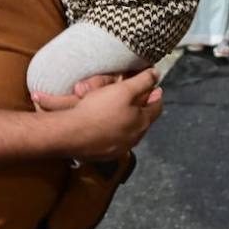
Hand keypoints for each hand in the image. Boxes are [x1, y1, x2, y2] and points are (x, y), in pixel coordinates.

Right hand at [43, 69, 163, 160]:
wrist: (72, 134)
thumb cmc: (98, 111)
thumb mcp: (124, 89)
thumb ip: (143, 81)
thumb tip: (155, 74)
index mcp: (142, 122)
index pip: (157, 107)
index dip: (156, 95)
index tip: (156, 88)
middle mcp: (134, 138)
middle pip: (143, 120)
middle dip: (142, 107)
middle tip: (139, 96)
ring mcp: (119, 148)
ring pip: (129, 130)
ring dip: (128, 119)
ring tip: (121, 109)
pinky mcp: (104, 154)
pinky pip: (113, 139)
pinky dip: (113, 129)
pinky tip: (105, 123)